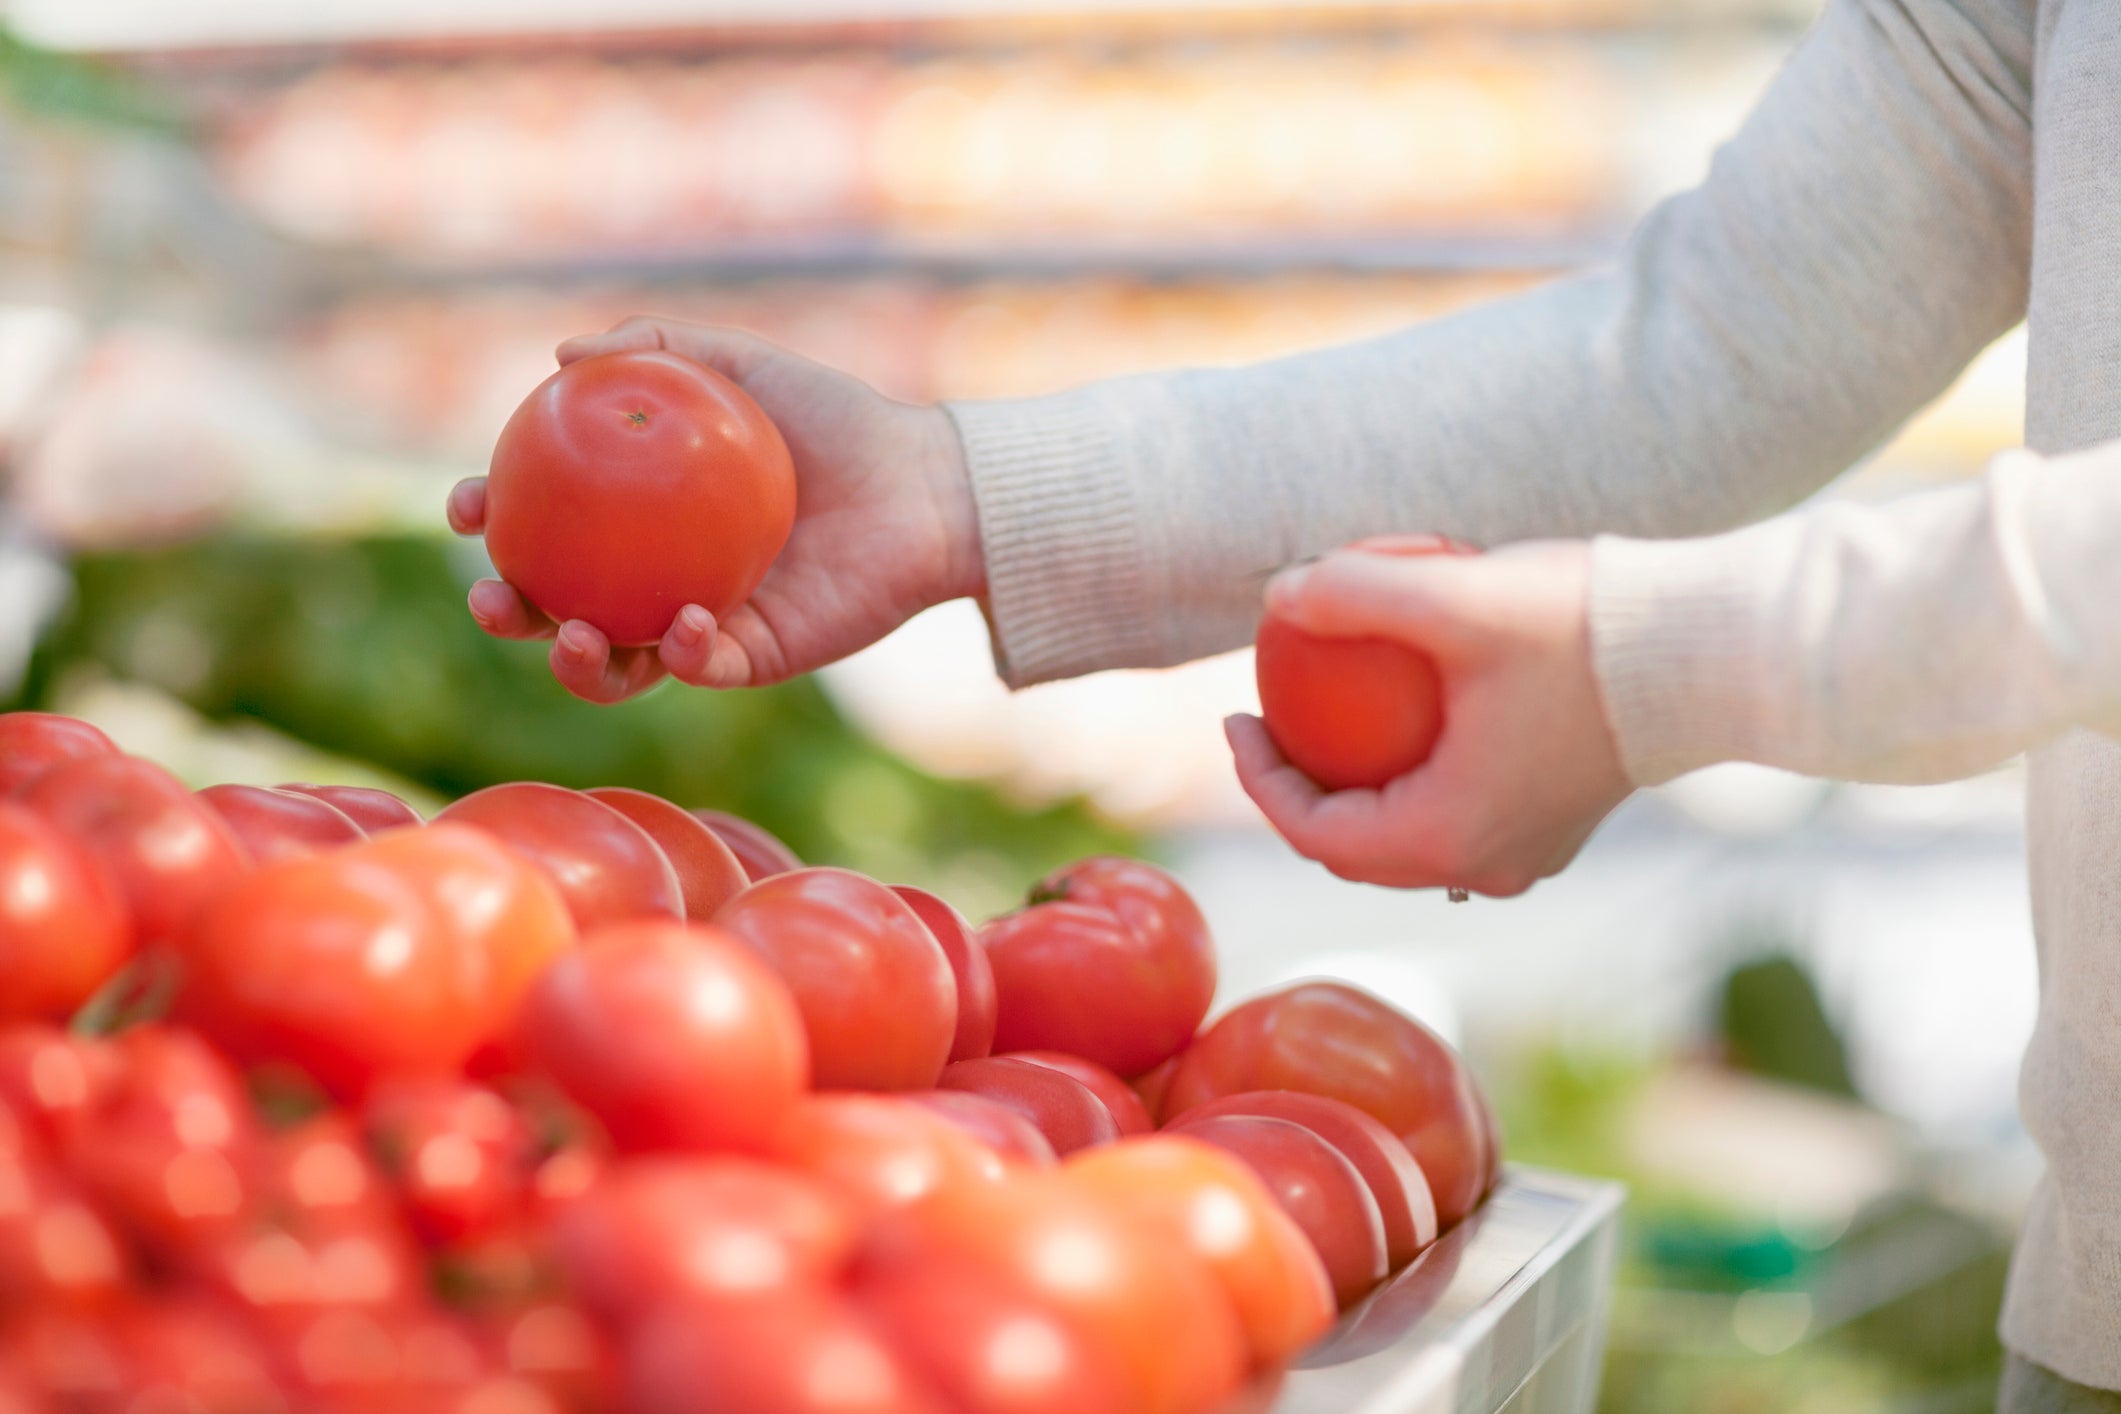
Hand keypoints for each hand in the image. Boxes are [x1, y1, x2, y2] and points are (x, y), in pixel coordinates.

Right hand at [448, 316, 980, 703]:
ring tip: (572, 634)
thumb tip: (562, 353)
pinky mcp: (755, 658)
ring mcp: (703, 625)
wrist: (922, 483)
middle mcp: (660, 577)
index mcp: (642, 518)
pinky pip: (701, 670)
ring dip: (576, 663)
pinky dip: (680, 655)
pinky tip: (681, 623)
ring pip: (617, 665)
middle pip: (558, 609)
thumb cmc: (835, 420)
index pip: (546, 526)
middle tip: (492, 596)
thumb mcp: (741, 365)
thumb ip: (658, 347)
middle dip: (508, 613)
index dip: (492, 522)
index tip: (468, 506)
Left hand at [1227, 540, 1630, 895]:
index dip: (1257, 781)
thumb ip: (1355, 594)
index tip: (1238, 717)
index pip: (1313, 832)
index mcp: (1446, 836)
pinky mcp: (1557, 823)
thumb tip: (1275, 595)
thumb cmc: (1584, 630)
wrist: (1711, 651)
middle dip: (1298, 792)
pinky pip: (1457, 814)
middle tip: (1268, 720)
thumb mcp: (1455, 599)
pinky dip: (1412, 779)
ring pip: (1407, 838)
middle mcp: (1485, 865)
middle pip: (1355, 848)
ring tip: (1325, 721)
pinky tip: (1403, 714)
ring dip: (1357, 789)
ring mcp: (1526, 853)